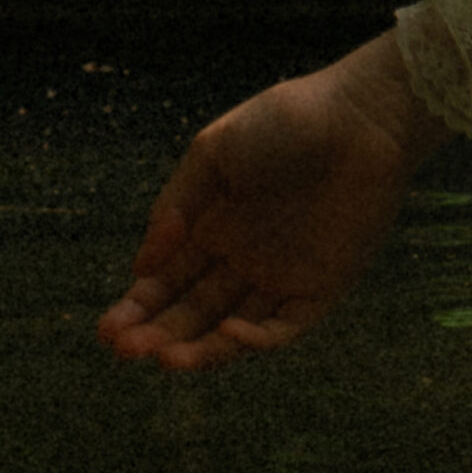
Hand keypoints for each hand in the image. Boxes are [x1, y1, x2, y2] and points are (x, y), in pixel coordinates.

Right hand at [98, 31, 451, 371]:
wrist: (364, 114)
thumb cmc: (288, 120)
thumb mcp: (215, 151)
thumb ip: (177, 204)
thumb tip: (142, 263)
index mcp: (213, 227)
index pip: (166, 281)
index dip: (137, 307)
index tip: (107, 330)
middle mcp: (243, 258)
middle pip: (191, 311)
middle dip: (156, 334)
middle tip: (126, 350)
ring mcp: (283, 274)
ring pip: (232, 329)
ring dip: (197, 349)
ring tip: (164, 358)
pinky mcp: (324, 284)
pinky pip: (286, 325)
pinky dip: (256, 338)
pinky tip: (228, 330)